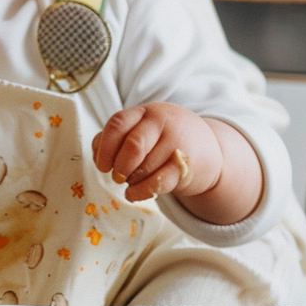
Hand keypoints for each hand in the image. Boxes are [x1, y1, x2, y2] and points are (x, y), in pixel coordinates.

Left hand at [92, 102, 222, 203]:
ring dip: (131, 180)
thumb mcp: (142, 128)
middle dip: (120, 165)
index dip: (104, 146)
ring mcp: (176, 143)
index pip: (118, 123)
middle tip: (116, 176)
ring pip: (146, 166)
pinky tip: (134, 193)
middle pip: (133, 145)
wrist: (208, 147)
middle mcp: (161, 123)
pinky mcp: (186, 166)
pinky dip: (141, 191)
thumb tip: (97, 154)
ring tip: (129, 182)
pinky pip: (159, 182)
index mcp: (144, 112)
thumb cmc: (163, 138)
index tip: (101, 165)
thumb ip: (117, 136)